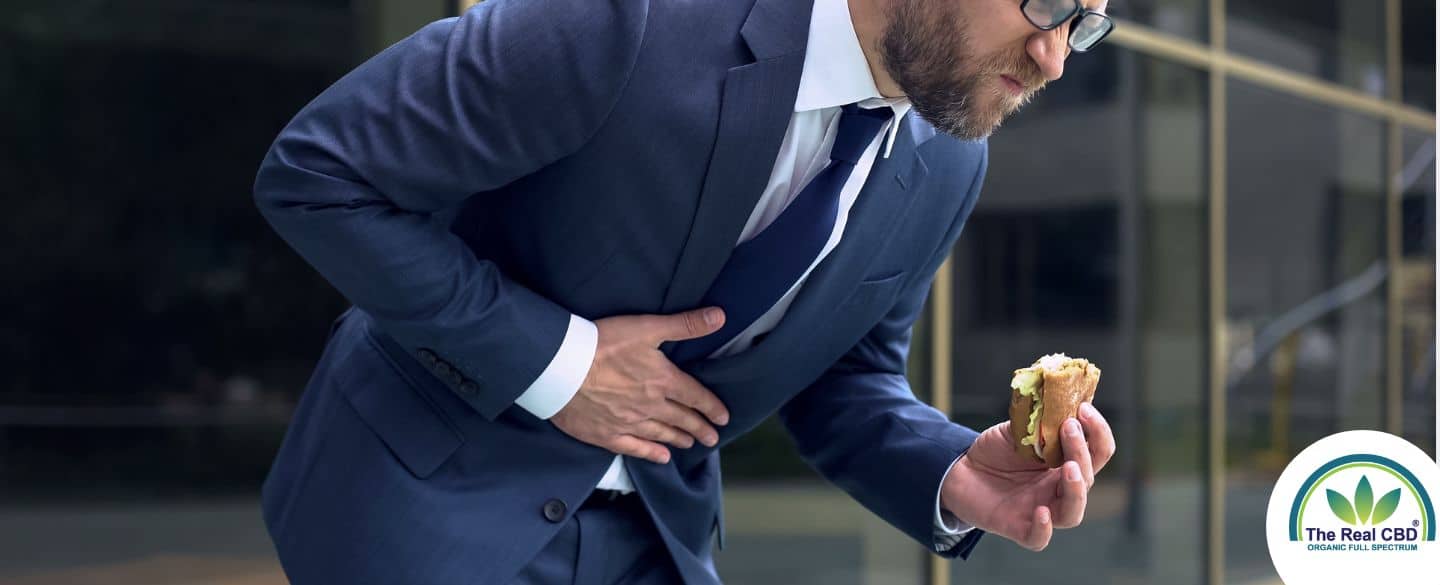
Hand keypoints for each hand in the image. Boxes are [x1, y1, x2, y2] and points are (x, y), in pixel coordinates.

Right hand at [549, 307, 731, 464]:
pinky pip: (635, 448)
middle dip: (699, 428)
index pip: (695, 396)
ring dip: (679, 439)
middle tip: (713, 438)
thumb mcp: (647, 327)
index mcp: (663, 380)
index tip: (724, 418)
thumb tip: (720, 316)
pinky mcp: (606, 435)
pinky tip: (662, 457)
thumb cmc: (603, 343)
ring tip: (691, 444)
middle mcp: (651, 406)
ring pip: (661, 434)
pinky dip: (651, 453)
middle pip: (682, 419)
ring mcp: (629, 423)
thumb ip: (685, 324)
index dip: (711, 407)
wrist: (561, 368)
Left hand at [939, 402, 1115, 550]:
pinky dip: (1044, 529)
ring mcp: (1042, 509)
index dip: (1098, 432)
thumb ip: (1040, 419)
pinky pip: (1039, 538)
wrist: (960, 469)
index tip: (1084, 408)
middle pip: (1087, 478)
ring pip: (1073, 512)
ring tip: (1068, 468)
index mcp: (1065, 463)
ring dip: (1076, 490)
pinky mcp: (1019, 526)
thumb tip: (1059, 394)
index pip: (1097, 452)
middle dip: (1082, 452)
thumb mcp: (1018, 428)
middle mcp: (1059, 488)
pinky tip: (1040, 512)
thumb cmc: (995, 451)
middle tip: (1069, 427)